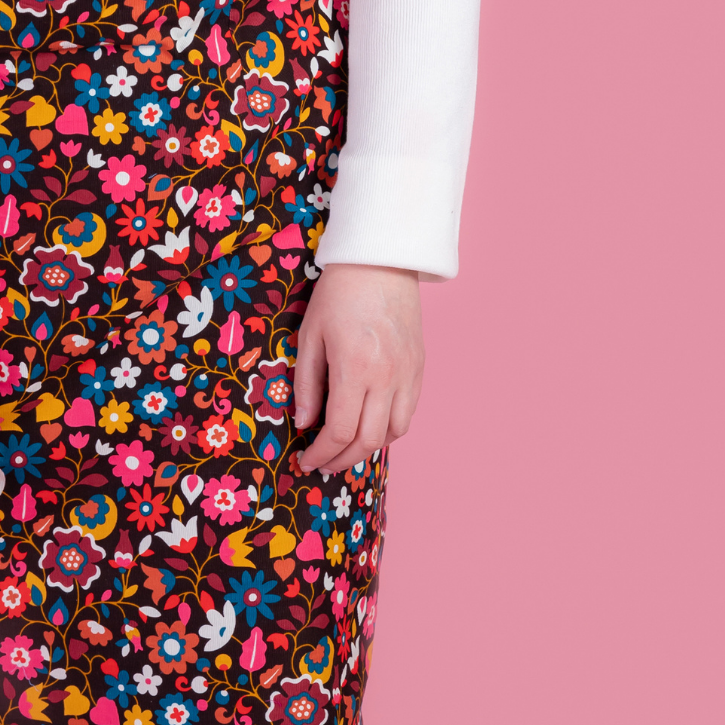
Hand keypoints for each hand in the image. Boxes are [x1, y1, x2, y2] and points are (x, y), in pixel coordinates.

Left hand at [293, 263, 424, 473]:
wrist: (380, 261)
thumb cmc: (338, 293)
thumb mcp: (311, 335)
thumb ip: (308, 384)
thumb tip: (304, 423)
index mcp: (356, 368)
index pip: (341, 431)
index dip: (322, 453)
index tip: (306, 461)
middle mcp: (388, 377)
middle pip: (369, 440)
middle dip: (343, 460)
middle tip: (323, 463)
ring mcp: (409, 373)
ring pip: (394, 432)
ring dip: (369, 447)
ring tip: (345, 448)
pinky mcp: (420, 367)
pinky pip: (408, 412)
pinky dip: (389, 428)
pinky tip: (369, 424)